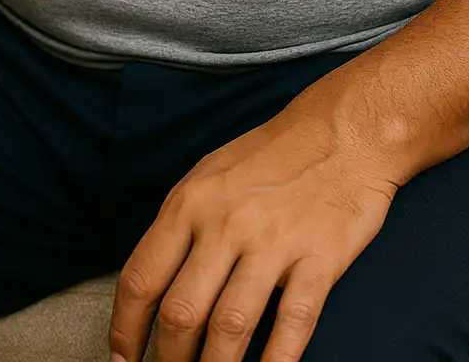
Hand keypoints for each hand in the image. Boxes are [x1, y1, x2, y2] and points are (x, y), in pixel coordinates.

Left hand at [107, 67, 399, 361]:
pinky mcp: (319, 260)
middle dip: (168, 361)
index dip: (125, 331)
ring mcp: (274, 243)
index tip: (122, 360)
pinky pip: (291, 326)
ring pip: (229, 328)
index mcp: (191, 201)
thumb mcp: (211, 174)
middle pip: (181, 314)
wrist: (347, 130)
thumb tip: (152, 286)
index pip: (142, 279)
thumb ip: (182, 225)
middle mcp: (226, 223)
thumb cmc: (275, 154)